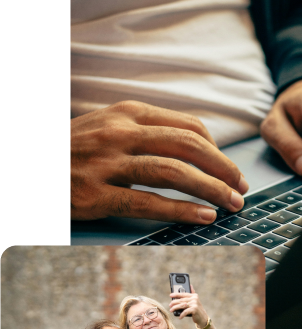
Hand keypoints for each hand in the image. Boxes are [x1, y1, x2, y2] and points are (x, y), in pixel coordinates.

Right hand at [70, 100, 248, 221]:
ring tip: (231, 203)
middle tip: (241, 188)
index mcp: (128, 112)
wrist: (34, 165)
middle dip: (223, 169)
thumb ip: (149, 131)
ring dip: (210, 189)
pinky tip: (202, 216)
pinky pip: (148, 203)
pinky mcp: (95, 194)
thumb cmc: (76, 149)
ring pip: (173, 172)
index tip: (231, 168)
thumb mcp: (111, 125)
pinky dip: (181, 210)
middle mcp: (120, 132)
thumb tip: (195, 149)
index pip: (188, 125)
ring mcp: (106, 162)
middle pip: (188, 146)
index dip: (218, 150)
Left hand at [169, 284, 208, 327]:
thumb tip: (190, 285)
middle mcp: (194, 298)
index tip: (170, 295)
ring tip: (171, 310)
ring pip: (182, 305)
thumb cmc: (197, 309)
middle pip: (182, 300)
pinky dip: (182, 314)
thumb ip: (192, 293)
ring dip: (175, 308)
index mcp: (194, 295)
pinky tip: (179, 317)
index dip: (176, 294)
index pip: (183, 294)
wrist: (203, 317)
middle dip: (174, 302)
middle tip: (170, 305)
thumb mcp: (195, 300)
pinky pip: (185, 311)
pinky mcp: (194, 309)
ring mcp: (194, 304)